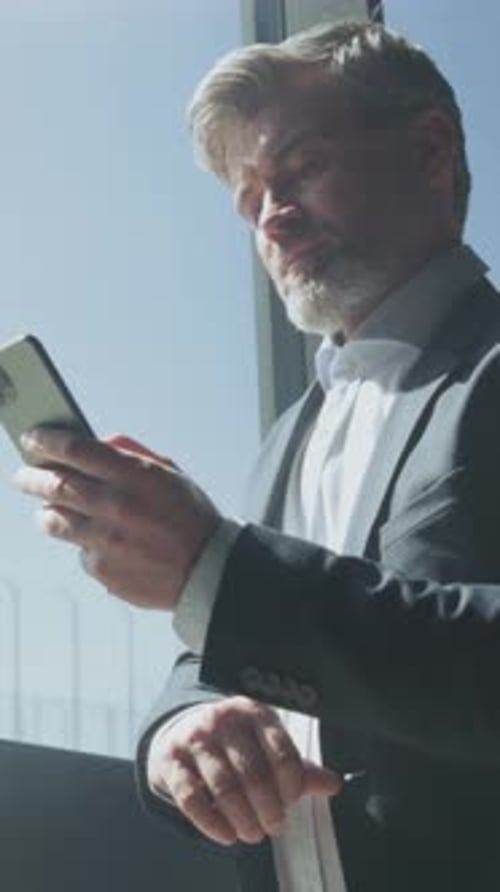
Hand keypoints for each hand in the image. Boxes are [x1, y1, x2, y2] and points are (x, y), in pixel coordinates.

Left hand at [13, 429, 219, 609]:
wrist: (208, 570)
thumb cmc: (190, 517)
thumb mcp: (170, 474)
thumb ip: (131, 455)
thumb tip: (96, 443)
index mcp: (135, 476)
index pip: (75, 449)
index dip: (47, 440)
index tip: (32, 438)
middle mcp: (116, 506)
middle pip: (55, 484)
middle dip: (31, 477)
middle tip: (23, 475)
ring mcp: (106, 540)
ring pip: (55, 520)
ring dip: (47, 512)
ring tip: (47, 509)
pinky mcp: (102, 569)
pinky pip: (79, 550)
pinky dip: (83, 544)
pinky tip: (99, 542)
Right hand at [148, 696, 342, 846]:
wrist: (181, 732)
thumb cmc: (233, 743)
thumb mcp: (265, 745)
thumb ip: (296, 767)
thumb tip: (332, 783)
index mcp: (255, 712)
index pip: (281, 751)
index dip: (291, 785)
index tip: (291, 802)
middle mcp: (225, 719)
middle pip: (253, 773)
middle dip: (268, 808)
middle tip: (274, 826)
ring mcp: (196, 738)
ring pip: (224, 786)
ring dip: (242, 819)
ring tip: (252, 833)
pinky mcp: (172, 760)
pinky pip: (192, 798)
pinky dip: (211, 823)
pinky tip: (226, 835)